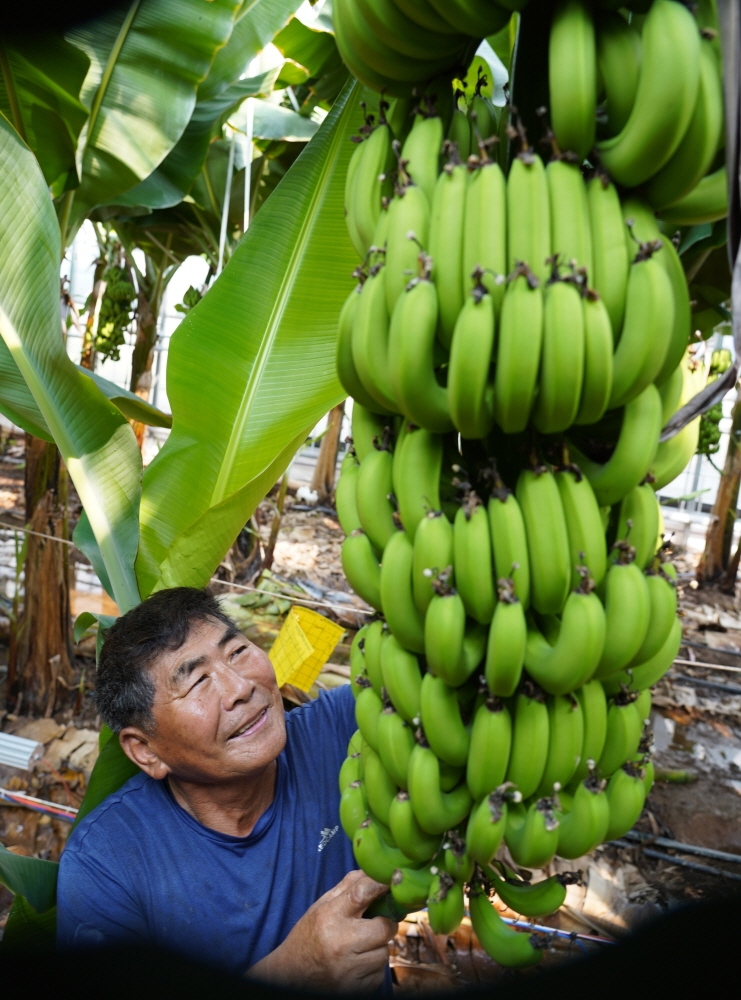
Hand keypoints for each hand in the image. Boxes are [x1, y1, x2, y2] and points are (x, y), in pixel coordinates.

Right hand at [248, 870, 396, 992]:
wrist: (291, 975)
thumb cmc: (309, 935)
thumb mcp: (321, 906)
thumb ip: (347, 887)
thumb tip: (373, 871)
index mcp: (330, 916)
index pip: (361, 893)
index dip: (380, 884)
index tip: (393, 879)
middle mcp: (341, 943)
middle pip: (384, 928)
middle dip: (385, 924)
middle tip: (374, 925)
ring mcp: (349, 969)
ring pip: (384, 953)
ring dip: (377, 949)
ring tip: (358, 948)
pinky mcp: (356, 989)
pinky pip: (379, 974)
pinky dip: (372, 968)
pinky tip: (355, 965)